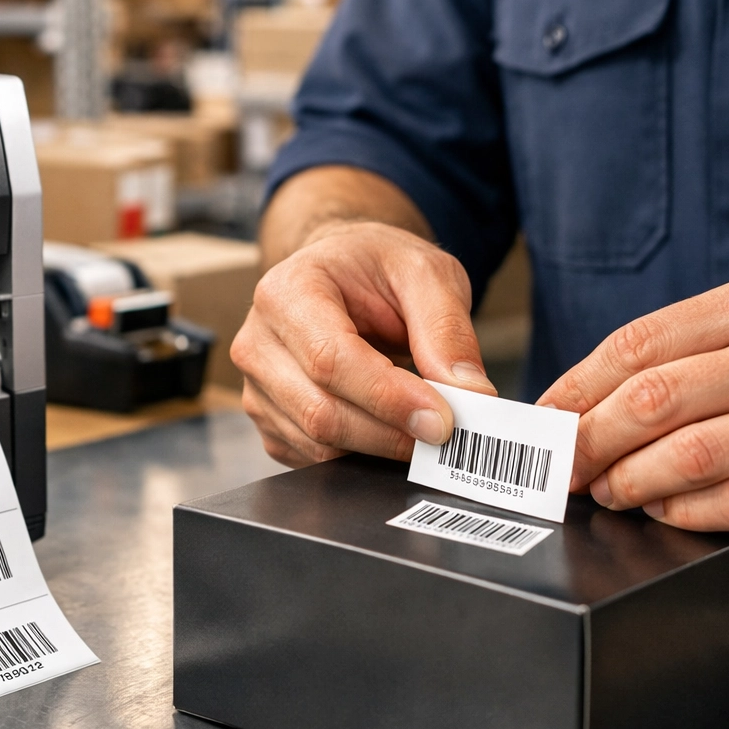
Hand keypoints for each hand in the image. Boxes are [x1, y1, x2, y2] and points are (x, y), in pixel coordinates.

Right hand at [231, 220, 496, 466]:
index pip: (330, 360)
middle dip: (392, 434)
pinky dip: (361, 456)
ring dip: (381, 449)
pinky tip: (389, 431)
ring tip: (423, 428)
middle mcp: (258, 342)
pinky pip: (313, 459)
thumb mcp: (425, 273)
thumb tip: (471, 395)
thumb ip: (447, 330)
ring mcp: (256, 388)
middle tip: (448, 434)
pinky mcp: (269, 423)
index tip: (443, 420)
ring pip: (318, 445)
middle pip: (321, 411)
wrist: (340, 273)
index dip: (389, 398)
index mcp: (286, 292)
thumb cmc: (373, 268)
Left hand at [538, 276, 728, 530]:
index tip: (545, 419)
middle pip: (654, 400)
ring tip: (610, 490)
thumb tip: (578, 400)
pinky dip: (685, 512)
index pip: (637, 345)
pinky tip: (664, 510)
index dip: (576, 388)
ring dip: (631, 482)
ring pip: (690, 455)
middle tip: (566, 466)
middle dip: (592, 441)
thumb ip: (677, 351)